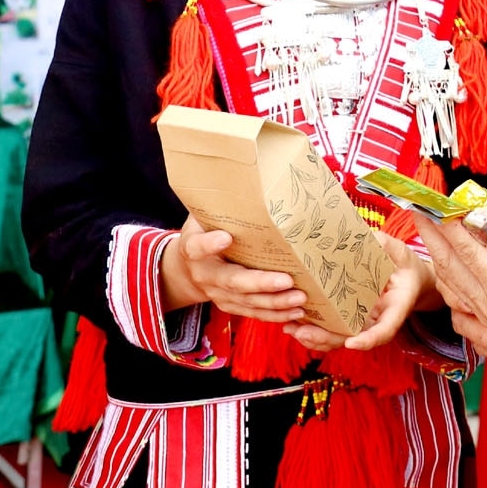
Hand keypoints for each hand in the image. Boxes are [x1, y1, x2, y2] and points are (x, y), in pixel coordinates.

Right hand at [164, 214, 306, 321]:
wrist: (187, 269)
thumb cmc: (203, 232)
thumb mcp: (202, 216)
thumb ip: (218, 204)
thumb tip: (244, 172)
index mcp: (193, 248)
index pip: (198, 246)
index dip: (210, 244)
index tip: (226, 237)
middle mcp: (205, 275)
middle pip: (232, 282)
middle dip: (260, 283)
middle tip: (286, 280)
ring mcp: (218, 295)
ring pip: (247, 302)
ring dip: (275, 303)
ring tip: (299, 298)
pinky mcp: (231, 306)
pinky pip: (254, 313)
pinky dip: (275, 315)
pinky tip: (296, 311)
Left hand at [285, 231, 436, 352]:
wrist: (407, 277)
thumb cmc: (403, 264)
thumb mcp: (398, 251)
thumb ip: (385, 245)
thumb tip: (370, 237)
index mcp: (396, 306)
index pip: (386, 329)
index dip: (369, 339)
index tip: (351, 343)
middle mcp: (378, 320)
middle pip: (354, 339)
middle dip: (328, 339)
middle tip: (304, 332)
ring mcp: (363, 323)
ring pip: (340, 339)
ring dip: (316, 338)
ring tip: (292, 329)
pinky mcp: (351, 320)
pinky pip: (333, 332)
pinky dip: (314, 332)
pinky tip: (293, 325)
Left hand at [420, 215, 486, 364]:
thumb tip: (479, 214)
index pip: (468, 251)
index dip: (449, 225)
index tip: (434, 204)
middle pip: (452, 267)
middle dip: (433, 235)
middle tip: (419, 210)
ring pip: (450, 284)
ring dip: (436, 254)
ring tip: (428, 229)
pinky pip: (456, 301)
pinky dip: (447, 278)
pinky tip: (444, 260)